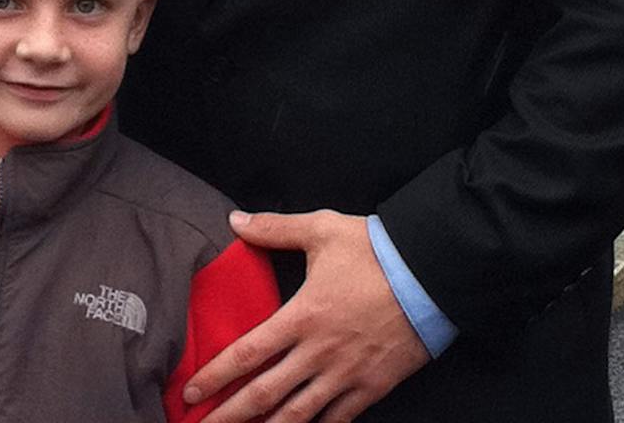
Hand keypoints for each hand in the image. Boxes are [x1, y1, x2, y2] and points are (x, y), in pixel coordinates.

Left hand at [187, 209, 429, 422]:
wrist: (432, 273)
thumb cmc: (376, 251)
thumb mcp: (322, 229)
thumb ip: (274, 228)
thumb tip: (234, 220)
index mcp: (302, 316)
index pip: (247, 353)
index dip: (215, 376)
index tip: (191, 391)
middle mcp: (319, 353)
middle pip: (264, 394)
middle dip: (230, 415)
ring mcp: (346, 374)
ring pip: (298, 415)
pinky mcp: (372, 386)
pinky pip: (339, 418)